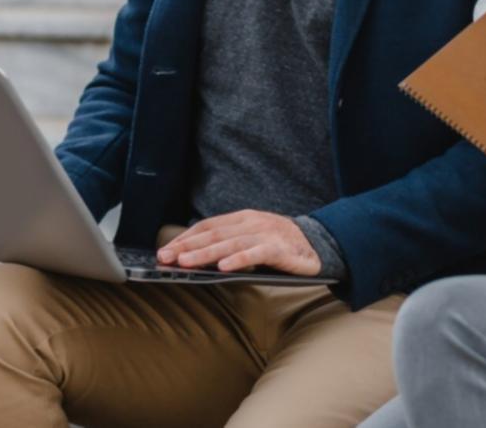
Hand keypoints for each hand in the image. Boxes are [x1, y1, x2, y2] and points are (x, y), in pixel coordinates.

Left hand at [156, 210, 322, 275]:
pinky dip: (239, 259)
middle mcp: (252, 223)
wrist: (319, 244)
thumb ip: (229, 243)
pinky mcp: (281, 248)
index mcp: (243, 218)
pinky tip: (223, 267)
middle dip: (187, 246)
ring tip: (186, 263)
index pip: (208, 226)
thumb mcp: (252, 238)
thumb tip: (194, 256)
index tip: (165, 250)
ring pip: (230, 244)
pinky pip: (257, 253)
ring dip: (205, 253)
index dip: (185, 237)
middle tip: (166, 257)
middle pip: (214, 234)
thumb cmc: (281, 244)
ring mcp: (267, 234)